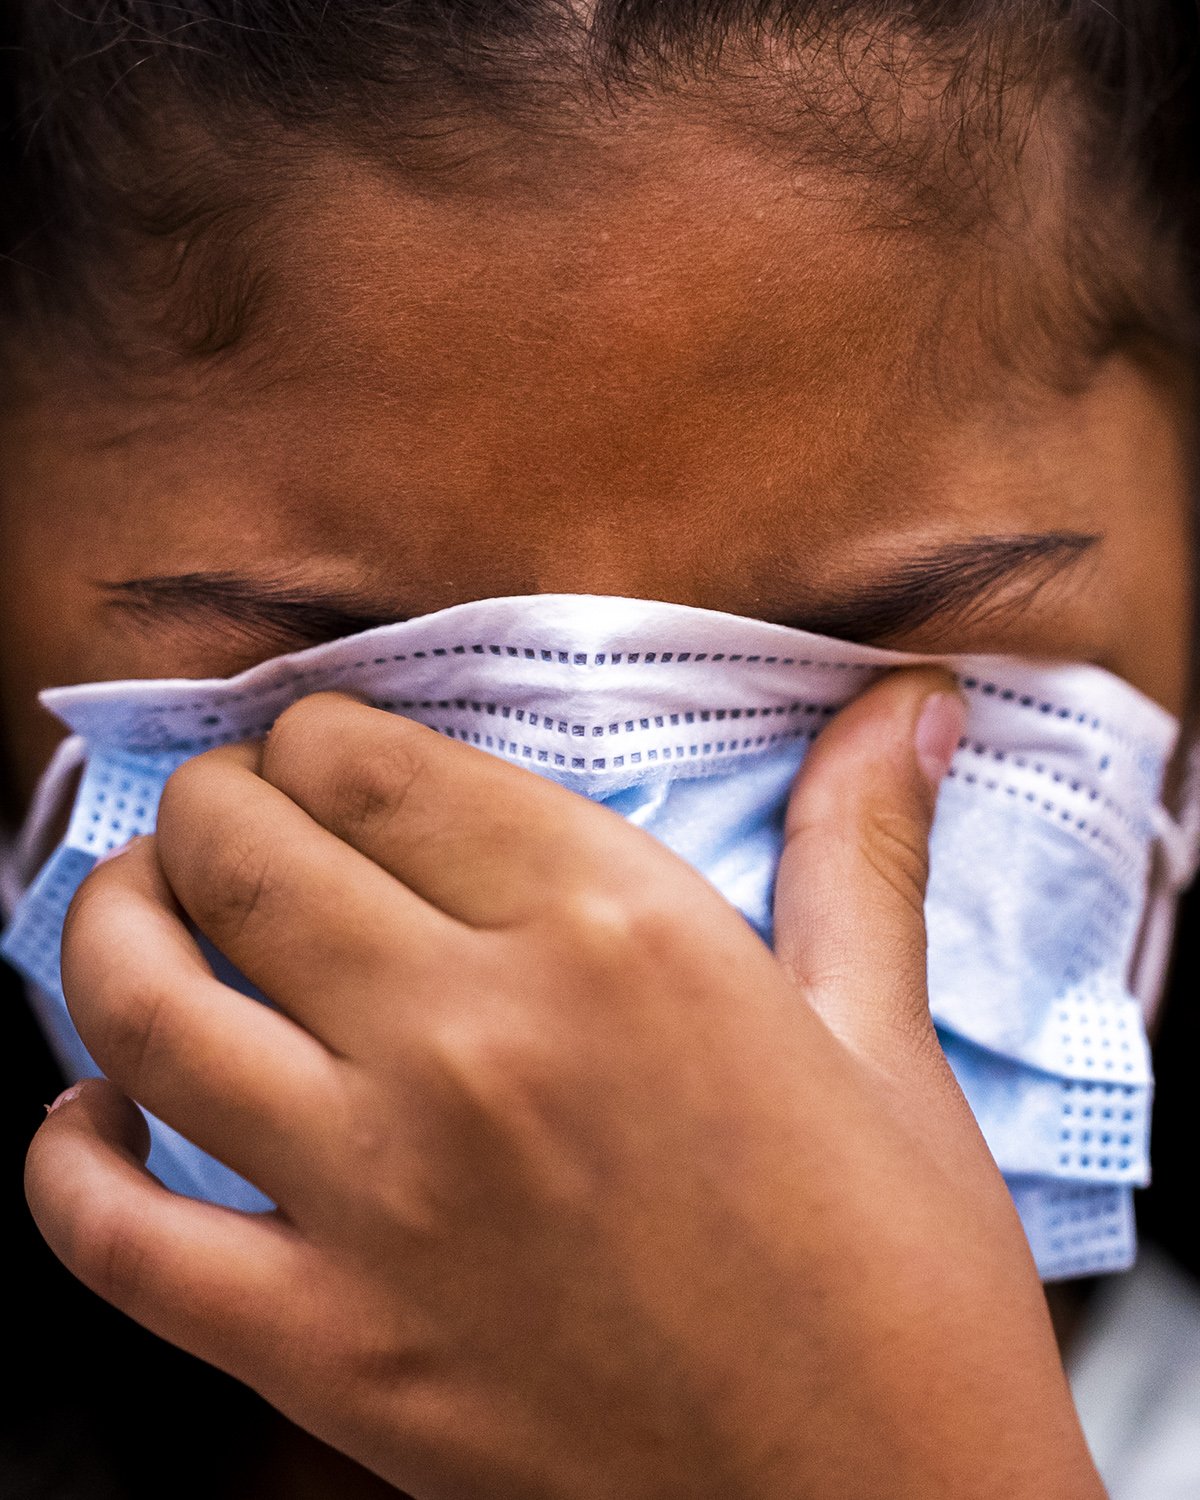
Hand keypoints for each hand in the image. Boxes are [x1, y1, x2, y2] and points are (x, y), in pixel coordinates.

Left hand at [25, 671, 1102, 1499]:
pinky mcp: (328, 1350)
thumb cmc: (900, 1280)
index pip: (368, 763)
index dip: (317, 736)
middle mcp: (475, 1039)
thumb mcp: (883, 1037)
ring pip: (141, 1004)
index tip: (324, 754)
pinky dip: (66, 1162)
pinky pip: (114, 1237)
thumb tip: (906, 705)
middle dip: (211, 804)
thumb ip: (859, 848)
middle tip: (233, 816)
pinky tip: (91, 1122)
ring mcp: (383, 1199)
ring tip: (138, 909)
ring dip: (111, 926)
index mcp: (613, 933)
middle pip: (240, 852)